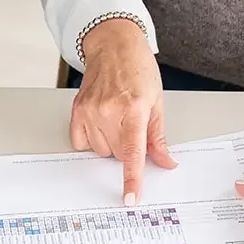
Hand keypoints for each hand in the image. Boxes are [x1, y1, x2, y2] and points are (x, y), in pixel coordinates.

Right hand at [70, 19, 177, 205]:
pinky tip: (101, 122)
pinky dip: (93, 139)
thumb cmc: (138, 68)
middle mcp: (108, 111)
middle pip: (118, 155)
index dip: (132, 178)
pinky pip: (82, 143)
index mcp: (133, 109)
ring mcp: (90, 111)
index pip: (132, 152)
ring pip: (101, 151)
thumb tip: (165, 163)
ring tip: (116, 118)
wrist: (113, 45)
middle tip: (132, 125)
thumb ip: (158, 137)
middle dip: (128, 147)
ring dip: (111, 143)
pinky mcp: (77, 110)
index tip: (130, 197)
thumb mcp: (157, 101)